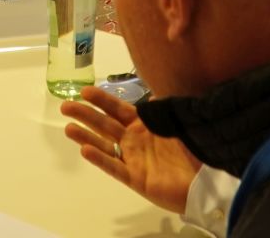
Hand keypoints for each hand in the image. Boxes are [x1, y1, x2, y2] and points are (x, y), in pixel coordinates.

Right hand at [61, 87, 200, 214]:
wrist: (205, 180)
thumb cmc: (191, 148)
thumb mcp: (178, 122)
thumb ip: (163, 109)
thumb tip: (152, 94)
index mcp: (143, 124)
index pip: (117, 109)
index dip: (102, 100)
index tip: (84, 90)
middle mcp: (133, 140)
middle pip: (104, 125)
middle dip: (85, 115)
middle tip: (65, 106)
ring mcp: (132, 159)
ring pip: (104, 145)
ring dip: (85, 136)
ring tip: (68, 128)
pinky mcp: (134, 177)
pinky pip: (114, 167)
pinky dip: (100, 159)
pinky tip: (85, 151)